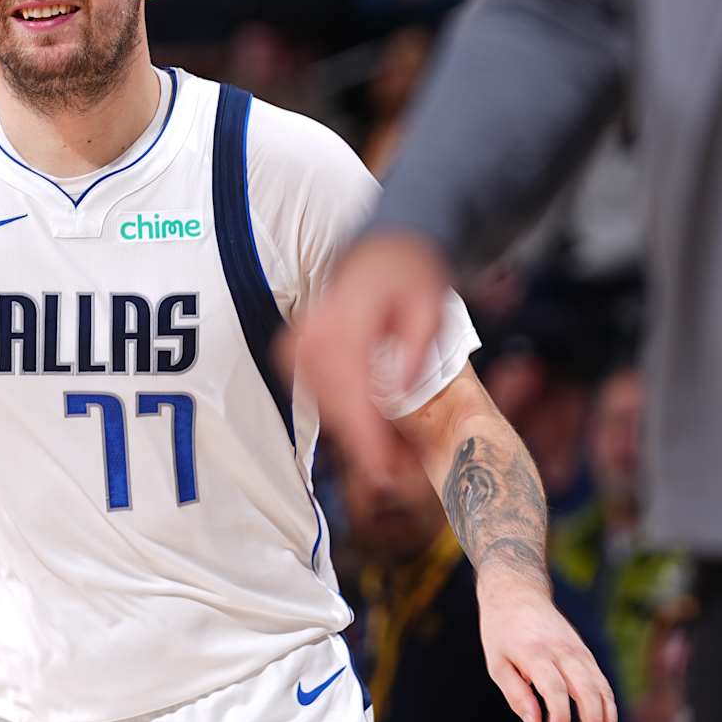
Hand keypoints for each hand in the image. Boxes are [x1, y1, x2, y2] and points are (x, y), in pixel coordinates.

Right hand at [291, 231, 450, 474]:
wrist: (376, 248)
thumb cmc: (406, 273)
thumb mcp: (430, 306)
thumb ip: (416, 353)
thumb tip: (400, 396)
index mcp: (341, 326)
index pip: (353, 398)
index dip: (370, 442)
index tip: (386, 473)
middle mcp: (310, 339)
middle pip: (337, 411)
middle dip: (369, 443)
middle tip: (403, 468)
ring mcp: (296, 346)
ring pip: (326, 409)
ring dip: (357, 432)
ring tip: (394, 448)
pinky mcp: (292, 354)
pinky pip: (318, 397)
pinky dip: (344, 413)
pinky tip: (370, 419)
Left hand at [476, 573, 618, 721]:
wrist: (517, 592)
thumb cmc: (501, 632)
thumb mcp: (496, 662)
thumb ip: (516, 694)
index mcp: (535, 652)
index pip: (554, 689)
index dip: (560, 717)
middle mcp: (562, 650)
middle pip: (587, 688)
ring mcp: (578, 649)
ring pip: (602, 687)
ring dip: (609, 719)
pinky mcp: (585, 652)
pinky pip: (602, 682)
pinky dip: (608, 707)